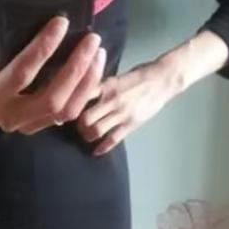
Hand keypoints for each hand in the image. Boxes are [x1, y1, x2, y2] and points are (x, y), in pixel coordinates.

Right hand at [0, 18, 106, 133]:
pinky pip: (68, 113)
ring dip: (86, 83)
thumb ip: (10, 40)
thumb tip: (45, 25)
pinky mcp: (40, 126)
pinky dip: (84, 91)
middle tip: (91, 41)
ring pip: (65, 111)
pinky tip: (92, 69)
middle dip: (75, 70)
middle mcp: (9, 117)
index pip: (22, 74)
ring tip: (98, 54)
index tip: (61, 24)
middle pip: (52, 100)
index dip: (43, 48)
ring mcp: (26, 126)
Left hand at [76, 30, 228, 155]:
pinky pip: (112, 139)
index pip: (81, 96)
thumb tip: (82, 95)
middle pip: (84, 118)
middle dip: (78, 126)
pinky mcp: (130, 124)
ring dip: (88, 136)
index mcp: (105, 85)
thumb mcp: (115, 78)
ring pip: (96, 131)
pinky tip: (96, 152)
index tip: (66, 111)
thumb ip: (100, 88)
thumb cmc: (138, 76)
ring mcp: (121, 114)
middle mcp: (110, 100)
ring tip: (88, 136)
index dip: (70, 106)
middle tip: (78, 127)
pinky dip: (102, 148)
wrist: (162, 79)